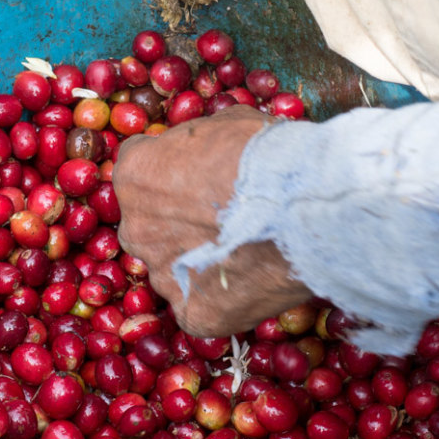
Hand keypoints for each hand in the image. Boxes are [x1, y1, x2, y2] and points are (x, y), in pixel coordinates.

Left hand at [116, 107, 312, 336]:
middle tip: (222, 221)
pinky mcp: (194, 314)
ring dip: (199, 264)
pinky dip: (221, 300)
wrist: (304, 205)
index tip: (199, 181)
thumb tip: (207, 152)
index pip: (139, 176)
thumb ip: (199, 144)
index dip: (172, 177)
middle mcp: (136, 229)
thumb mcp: (225, 124)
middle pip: (150, 228)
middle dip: (178, 224)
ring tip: (244, 254)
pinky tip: (251, 284)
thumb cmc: (266, 155)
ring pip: (174, 271)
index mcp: (134, 177)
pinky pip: (200, 307)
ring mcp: (163, 276)